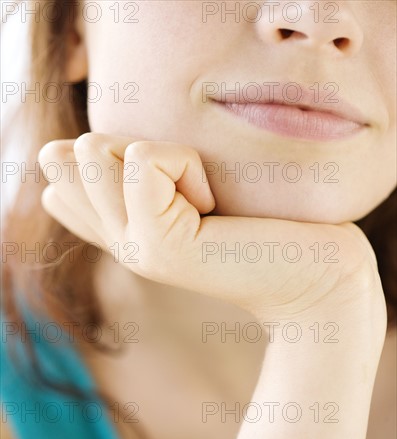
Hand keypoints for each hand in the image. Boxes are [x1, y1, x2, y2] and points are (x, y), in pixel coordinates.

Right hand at [38, 133, 383, 322]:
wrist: (312, 272)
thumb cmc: (259, 222)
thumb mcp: (182, 184)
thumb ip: (127, 171)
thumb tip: (59, 151)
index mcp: (120, 230)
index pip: (58, 184)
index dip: (98, 160)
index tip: (162, 184)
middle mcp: (116, 243)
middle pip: (71, 155)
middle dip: (133, 148)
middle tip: (188, 189)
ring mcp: (131, 249)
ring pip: (93, 151)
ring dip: (160, 154)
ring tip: (203, 199)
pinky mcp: (159, 246)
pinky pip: (142, 159)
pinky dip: (184, 164)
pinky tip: (213, 205)